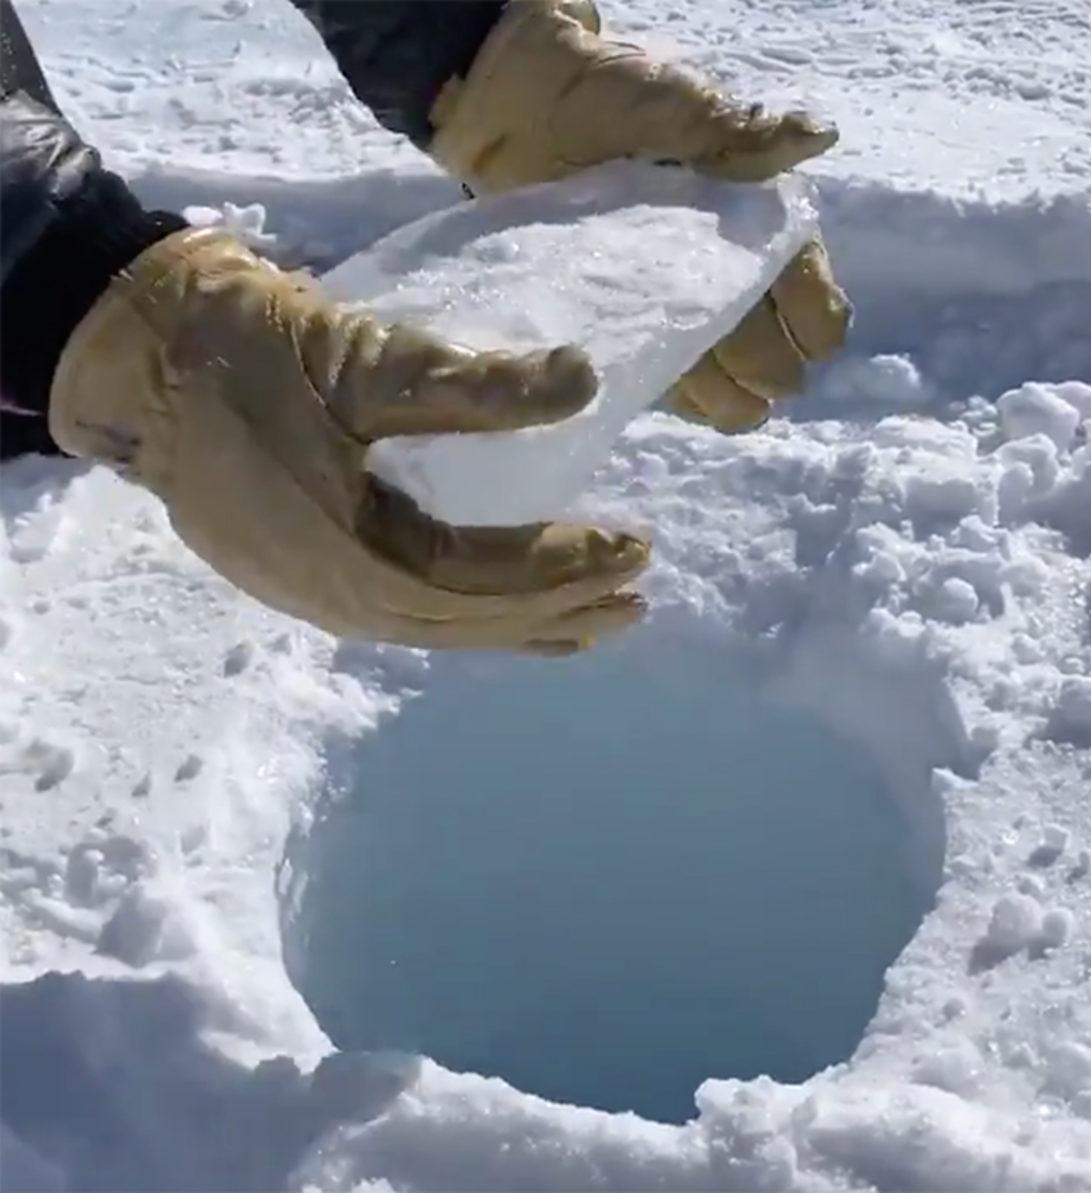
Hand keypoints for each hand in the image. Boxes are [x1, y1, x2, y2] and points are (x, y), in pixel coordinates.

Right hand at [49, 228, 648, 652]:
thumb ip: (473, 384)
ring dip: (524, 624)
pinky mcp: (311, 579)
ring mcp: (322, 599)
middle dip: (562, 608)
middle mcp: (344, 601)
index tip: (636, 545)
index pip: (488, 582)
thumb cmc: (250, 355)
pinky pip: (412, 616)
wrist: (142, 363)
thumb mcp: (364, 359)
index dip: (567, 567)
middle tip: (638, 591)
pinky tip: (502, 608)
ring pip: (445, 628)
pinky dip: (472, 616)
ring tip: (596, 619)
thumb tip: (584, 380)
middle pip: (475, 621)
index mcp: (357, 561)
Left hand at [428, 0, 849, 431]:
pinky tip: (689, 405)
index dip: (811, 325)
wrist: (525, 112)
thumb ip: (746, 135)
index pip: (813, 298)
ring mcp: (683, 305)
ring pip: (730, 379)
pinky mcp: (638, 328)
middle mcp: (730, 273)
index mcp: (760, 224)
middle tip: (744, 373)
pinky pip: (676, 381)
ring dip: (731, 396)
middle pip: (773, 351)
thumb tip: (819, 136)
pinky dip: (688, 399)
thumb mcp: (680, 108)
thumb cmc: (611, 100)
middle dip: (767, 369)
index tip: (798, 342)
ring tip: (721, 402)